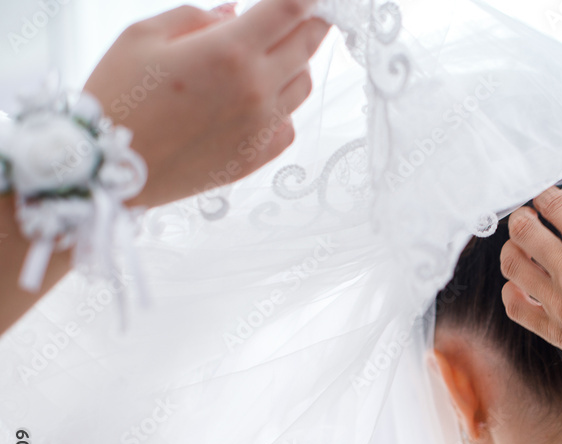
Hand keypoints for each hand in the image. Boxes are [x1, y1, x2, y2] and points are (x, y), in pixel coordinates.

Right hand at [84, 1, 330, 207]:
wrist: (107, 166)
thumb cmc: (118, 96)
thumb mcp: (143, 35)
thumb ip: (196, 17)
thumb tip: (234, 14)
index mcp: (230, 52)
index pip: (291, 11)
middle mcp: (255, 90)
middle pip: (307, 44)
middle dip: (310, 23)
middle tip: (304, 15)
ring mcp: (260, 127)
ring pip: (303, 84)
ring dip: (295, 64)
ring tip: (269, 57)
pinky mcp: (256, 156)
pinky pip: (288, 124)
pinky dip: (281, 107)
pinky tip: (256, 100)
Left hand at [500, 187, 561, 397]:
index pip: (553, 205)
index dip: (543, 195)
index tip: (542, 197)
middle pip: (522, 230)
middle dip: (522, 218)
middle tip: (526, 219)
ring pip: (512, 264)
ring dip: (514, 250)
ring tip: (522, 250)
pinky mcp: (558, 334)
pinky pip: (515, 307)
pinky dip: (512, 290)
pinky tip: (522, 285)